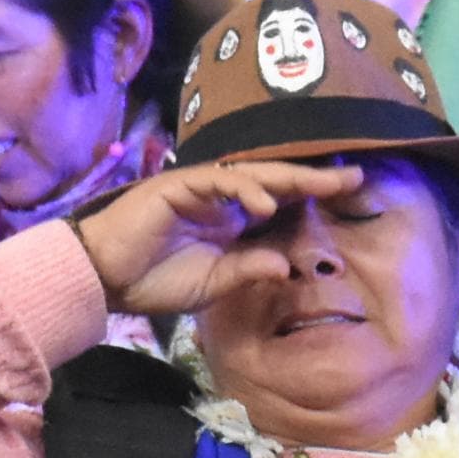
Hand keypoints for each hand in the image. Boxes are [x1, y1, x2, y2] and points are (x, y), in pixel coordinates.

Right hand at [71, 160, 360, 318]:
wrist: (105, 279)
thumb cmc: (155, 280)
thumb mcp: (214, 283)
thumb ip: (249, 271)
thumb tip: (288, 266)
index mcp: (231, 219)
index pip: (279, 202)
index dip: (312, 197)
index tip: (351, 194)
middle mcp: (220, 198)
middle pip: (274, 180)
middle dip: (312, 179)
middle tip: (353, 176)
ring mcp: (200, 189)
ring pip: (251, 174)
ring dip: (286, 180)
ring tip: (319, 188)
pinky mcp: (178, 186)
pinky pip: (217, 181)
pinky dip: (242, 189)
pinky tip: (264, 204)